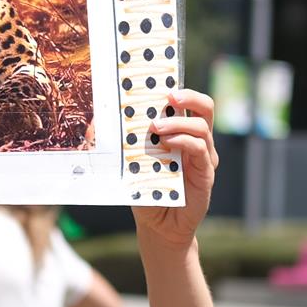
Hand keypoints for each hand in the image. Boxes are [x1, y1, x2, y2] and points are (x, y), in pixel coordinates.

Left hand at [132, 89, 217, 251]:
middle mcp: (198, 141)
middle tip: (169, 96)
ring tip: (156, 127)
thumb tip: (100, 122)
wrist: (158, 224)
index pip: (188, 103)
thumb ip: (126, 141)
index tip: (162, 82)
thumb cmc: (147, 189)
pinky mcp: (206, 174)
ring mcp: (204, 157)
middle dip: (189, 96)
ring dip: (178, 122)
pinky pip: (200, 149)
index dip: (180, 89)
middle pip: (205, 108)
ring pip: (201, 127)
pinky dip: (184, 142)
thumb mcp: (133, 161)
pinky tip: (167, 143)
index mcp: (183, 132)